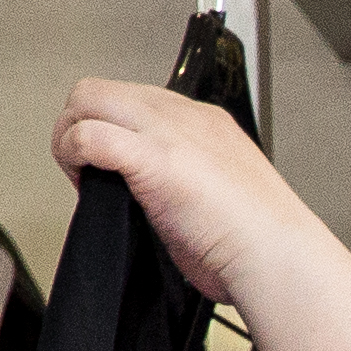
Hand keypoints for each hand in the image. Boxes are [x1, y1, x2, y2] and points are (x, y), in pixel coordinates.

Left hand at [55, 75, 323, 309]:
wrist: (280, 259)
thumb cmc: (260, 247)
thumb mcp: (225, 196)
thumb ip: (187, 185)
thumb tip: (160, 205)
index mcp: (207, 125)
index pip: (137, 101)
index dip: (113, 129)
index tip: (113, 169)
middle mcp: (185, 118)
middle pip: (102, 91)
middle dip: (79, 125)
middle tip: (84, 169)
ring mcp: (169, 134)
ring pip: (87, 99)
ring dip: (69, 136)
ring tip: (81, 175)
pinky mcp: (153, 159)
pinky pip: (88, 135)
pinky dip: (73, 155)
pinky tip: (85, 181)